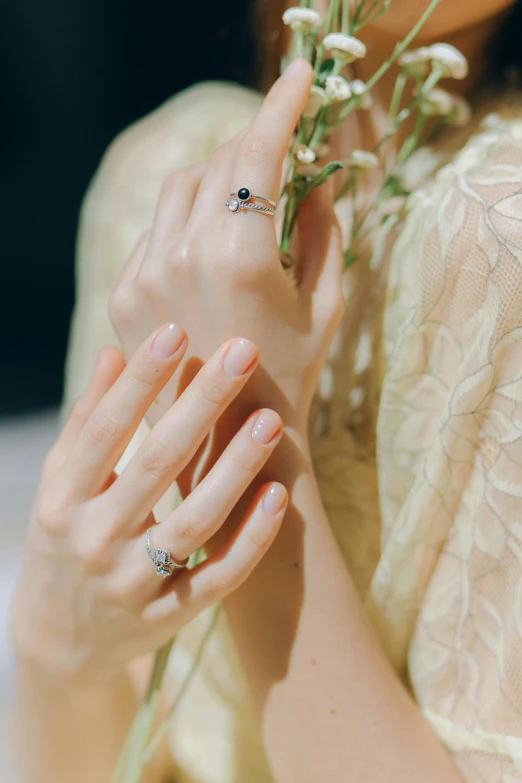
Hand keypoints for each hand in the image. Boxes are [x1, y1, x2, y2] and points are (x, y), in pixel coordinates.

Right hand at [12, 324, 286, 687]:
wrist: (59, 641)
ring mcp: (132, 584)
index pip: (103, 431)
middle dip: (200, 405)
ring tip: (269, 419)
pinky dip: (249, 540)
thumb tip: (114, 353)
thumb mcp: (60, 485)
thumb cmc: (64, 540)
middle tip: (243, 353)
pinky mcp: (167, 616)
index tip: (176, 332)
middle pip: (154, 465)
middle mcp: (93, 542)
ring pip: (193, 522)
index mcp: (61, 501)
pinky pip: (217, 578)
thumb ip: (87, 422)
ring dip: (234, 469)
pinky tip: (277, 495)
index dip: (139, 381)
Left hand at [108, 58, 343, 446]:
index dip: (281, 108)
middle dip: (254, 143)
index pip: (259, 155)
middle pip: (219, 163)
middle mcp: (184, 255)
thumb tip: (322, 177)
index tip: (299, 78)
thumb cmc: (293, 373)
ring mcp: (146, 272)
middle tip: (283, 144)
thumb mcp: (326, 302)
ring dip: (218, 172)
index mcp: (241, 256)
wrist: (230, 438)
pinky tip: (213, 232)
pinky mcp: (125, 290)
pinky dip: (188, 212)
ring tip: (249, 187)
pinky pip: (157, 227)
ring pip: (181, 187)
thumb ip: (326, 229)